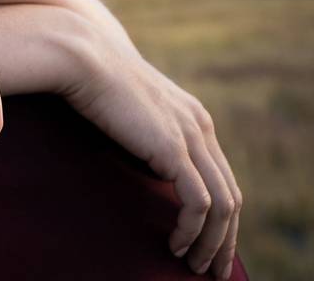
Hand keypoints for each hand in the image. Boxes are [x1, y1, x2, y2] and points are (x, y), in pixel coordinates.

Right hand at [67, 26, 242, 278]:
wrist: (82, 55)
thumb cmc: (91, 80)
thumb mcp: (128, 109)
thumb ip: (144, 133)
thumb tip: (143, 162)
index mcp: (193, 117)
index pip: (221, 176)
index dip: (220, 216)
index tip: (208, 244)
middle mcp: (200, 125)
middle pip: (231, 195)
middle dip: (225, 238)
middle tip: (212, 270)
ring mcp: (191, 136)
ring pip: (222, 205)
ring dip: (212, 243)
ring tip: (195, 266)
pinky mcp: (173, 148)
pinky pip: (199, 203)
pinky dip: (193, 231)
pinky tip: (177, 246)